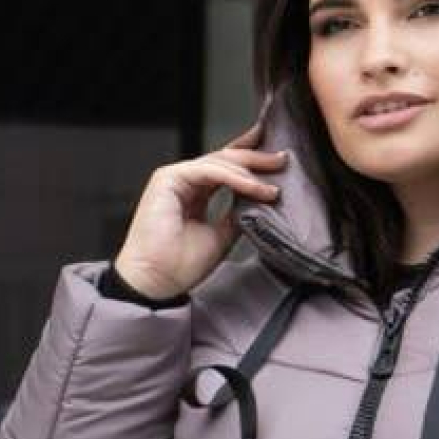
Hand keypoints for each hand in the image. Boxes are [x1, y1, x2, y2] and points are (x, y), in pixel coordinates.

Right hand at [110, 117, 289, 299]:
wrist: (156, 281)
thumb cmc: (179, 265)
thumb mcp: (221, 237)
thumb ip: (236, 216)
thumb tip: (259, 203)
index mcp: (194, 192)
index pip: (225, 168)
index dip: (250, 159)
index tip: (276, 157)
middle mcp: (184, 180)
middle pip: (224, 159)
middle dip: (255, 158)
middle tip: (282, 158)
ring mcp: (175, 177)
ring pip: (218, 162)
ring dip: (249, 171)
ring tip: (272, 184)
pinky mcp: (168, 178)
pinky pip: (208, 171)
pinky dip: (233, 178)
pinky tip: (253, 187)